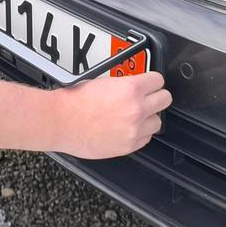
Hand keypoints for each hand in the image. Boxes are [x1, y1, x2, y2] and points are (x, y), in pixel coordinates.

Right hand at [51, 71, 170, 158]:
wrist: (60, 121)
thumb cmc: (74, 102)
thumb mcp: (103, 82)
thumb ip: (124, 85)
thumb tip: (134, 87)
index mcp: (130, 89)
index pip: (158, 80)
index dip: (153, 81)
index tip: (150, 83)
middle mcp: (136, 109)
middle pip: (165, 99)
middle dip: (156, 97)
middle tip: (147, 98)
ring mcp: (134, 130)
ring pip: (158, 121)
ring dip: (148, 118)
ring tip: (133, 116)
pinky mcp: (128, 146)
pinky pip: (146, 138)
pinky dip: (139, 133)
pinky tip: (126, 128)